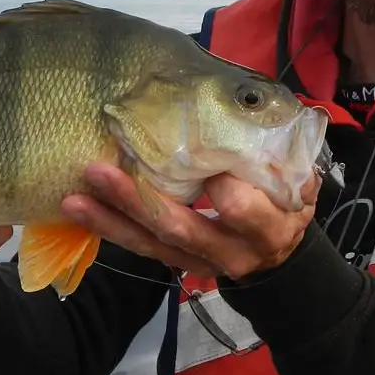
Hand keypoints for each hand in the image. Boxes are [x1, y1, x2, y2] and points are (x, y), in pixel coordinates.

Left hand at [59, 163, 319, 280]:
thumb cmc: (286, 204)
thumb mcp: (300, 181)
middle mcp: (230, 252)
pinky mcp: (177, 263)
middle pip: (181, 227)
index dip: (221, 188)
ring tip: (74, 197)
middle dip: (138, 200)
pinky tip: (79, 211)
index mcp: (267, 228)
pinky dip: (111, 229)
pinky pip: (141, 249)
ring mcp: (199, 262)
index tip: (198, 154)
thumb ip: (278, 156)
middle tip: (101, 169)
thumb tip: (244, 110)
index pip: (241, 209)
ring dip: (111, 219)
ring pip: (152, 243)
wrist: (281, 256)